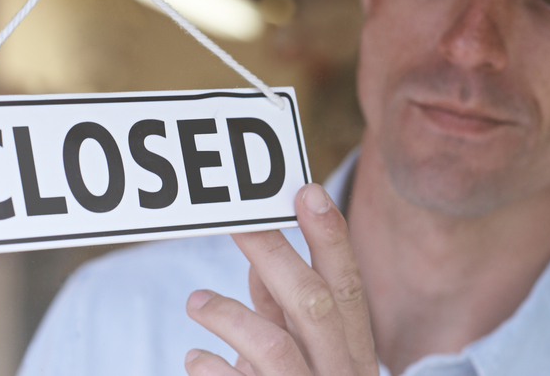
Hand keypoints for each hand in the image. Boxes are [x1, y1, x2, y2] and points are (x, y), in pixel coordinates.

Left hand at [184, 183, 378, 375]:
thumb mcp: (306, 355)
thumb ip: (285, 313)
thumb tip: (259, 261)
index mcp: (354, 353)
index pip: (348, 287)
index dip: (331, 239)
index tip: (307, 192)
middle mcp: (340, 374)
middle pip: (313, 304)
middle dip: (274, 255)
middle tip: (235, 222)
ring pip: (272, 345)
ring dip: (227, 314)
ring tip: (195, 302)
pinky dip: (211, 366)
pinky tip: (196, 356)